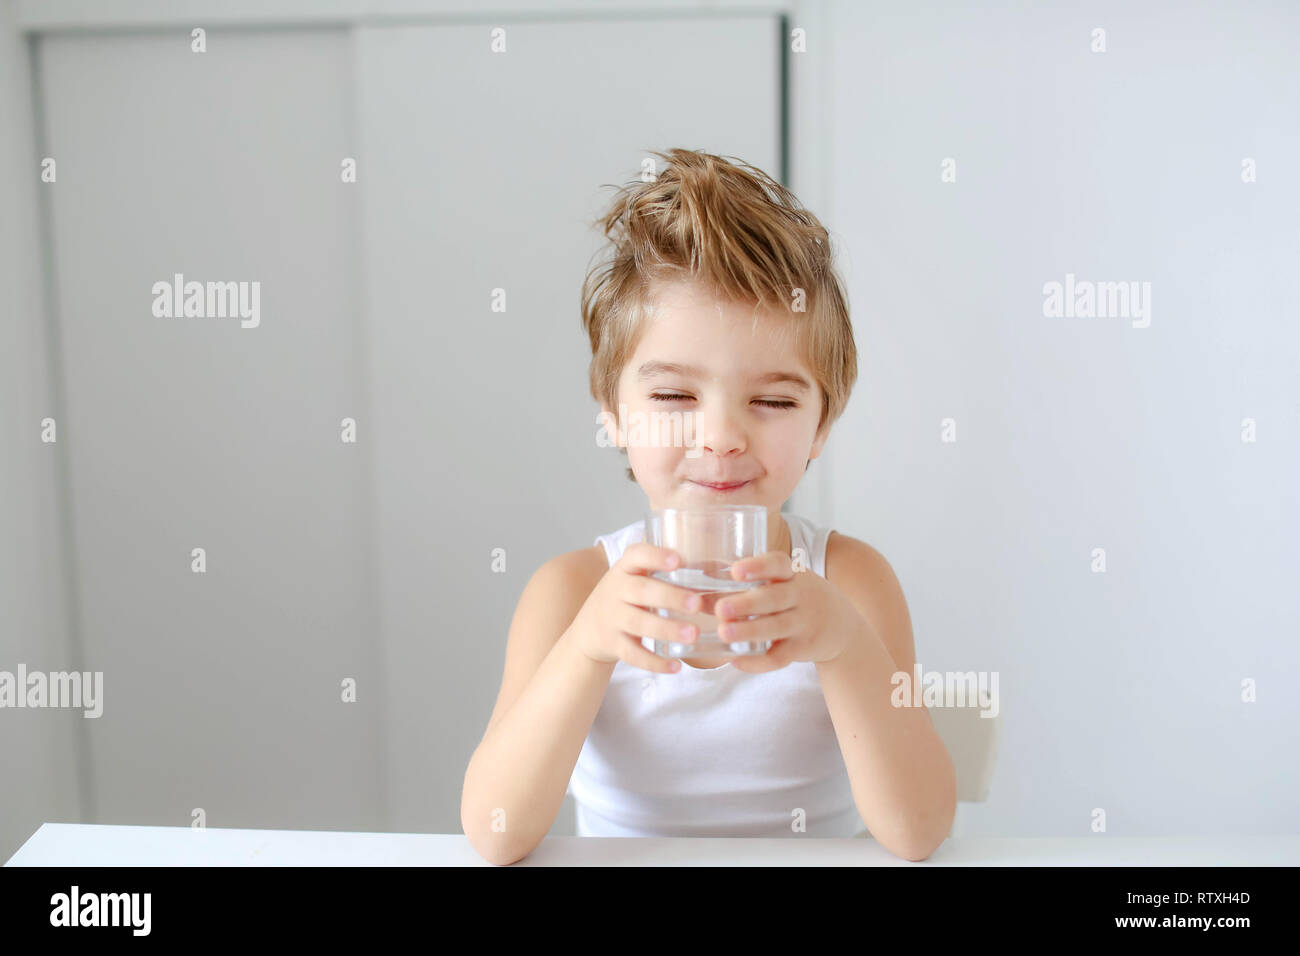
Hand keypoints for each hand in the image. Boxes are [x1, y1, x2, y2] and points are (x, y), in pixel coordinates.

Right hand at [566, 543, 704, 672]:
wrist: (587, 630)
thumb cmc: (625, 597)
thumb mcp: (635, 578)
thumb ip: (664, 572)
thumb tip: (718, 568)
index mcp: (625, 568)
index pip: (636, 555)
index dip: (656, 556)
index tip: (678, 560)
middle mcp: (616, 590)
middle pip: (641, 591)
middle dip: (670, 597)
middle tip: (696, 604)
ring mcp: (612, 618)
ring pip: (639, 624)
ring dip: (666, 629)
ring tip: (693, 634)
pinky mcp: (612, 644)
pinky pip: (633, 654)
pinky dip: (655, 662)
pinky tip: (676, 666)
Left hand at [713, 549, 858, 671]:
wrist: (843, 627)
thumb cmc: (799, 599)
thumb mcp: (786, 583)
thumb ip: (750, 585)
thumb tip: (697, 591)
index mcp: (793, 573)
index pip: (778, 564)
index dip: (757, 566)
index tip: (735, 570)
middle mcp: (802, 595)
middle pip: (775, 598)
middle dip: (747, 604)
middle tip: (721, 608)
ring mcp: (805, 623)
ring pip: (776, 628)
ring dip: (749, 631)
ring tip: (724, 633)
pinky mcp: (804, 648)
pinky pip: (779, 657)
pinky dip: (757, 662)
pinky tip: (736, 660)